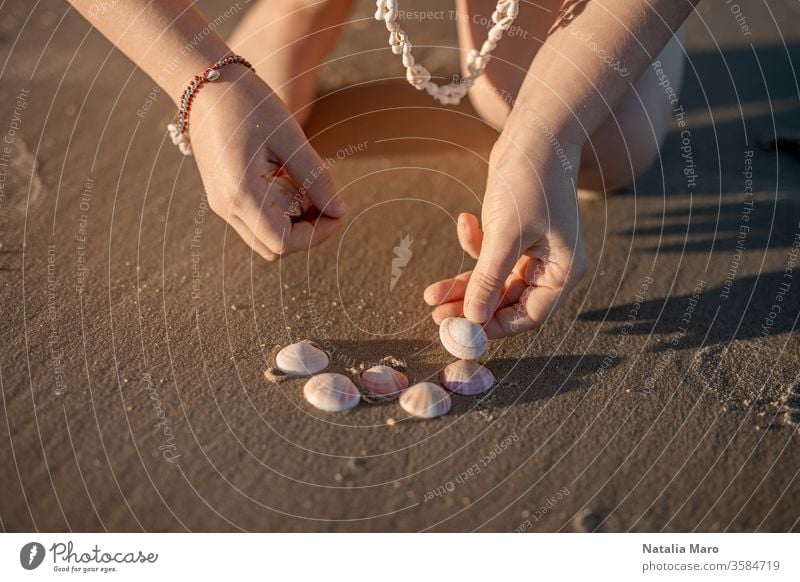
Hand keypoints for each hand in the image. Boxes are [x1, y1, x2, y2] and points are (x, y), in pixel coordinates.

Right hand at [189, 67, 346, 259]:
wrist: (207, 83)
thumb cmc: (251, 104)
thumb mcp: (292, 139)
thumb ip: (317, 178)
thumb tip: (339, 211)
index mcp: (241, 194)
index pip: (284, 242)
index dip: (318, 235)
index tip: (339, 211)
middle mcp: (227, 207)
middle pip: (275, 248)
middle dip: (307, 233)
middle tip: (327, 202)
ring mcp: (222, 204)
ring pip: (265, 239)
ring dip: (293, 225)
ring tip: (308, 189)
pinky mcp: (224, 196)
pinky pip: (256, 221)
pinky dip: (279, 213)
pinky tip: (289, 183)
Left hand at [424, 134, 587, 337]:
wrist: (532, 133)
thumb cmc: (529, 183)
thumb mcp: (505, 236)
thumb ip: (488, 279)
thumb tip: (473, 318)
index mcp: (562, 271)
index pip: (529, 315)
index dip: (495, 326)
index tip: (461, 332)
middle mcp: (550, 265)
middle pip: (506, 300)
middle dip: (471, 306)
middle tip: (436, 316)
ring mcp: (531, 249)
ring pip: (493, 280)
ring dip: (463, 283)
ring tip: (430, 293)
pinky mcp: (513, 233)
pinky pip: (489, 254)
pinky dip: (473, 244)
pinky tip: (465, 220)